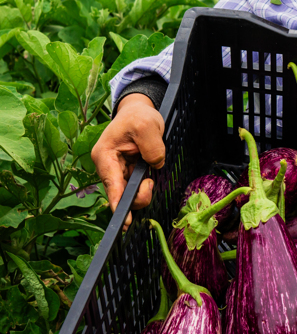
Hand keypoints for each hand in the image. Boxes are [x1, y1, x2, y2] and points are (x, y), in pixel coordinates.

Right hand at [91, 94, 164, 228]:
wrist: (138, 111)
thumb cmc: (138, 116)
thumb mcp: (147, 125)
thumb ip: (153, 147)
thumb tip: (156, 165)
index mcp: (104, 156)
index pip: (111, 185)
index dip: (118, 204)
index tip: (125, 221)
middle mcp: (107, 166)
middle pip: (120, 194)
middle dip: (137, 195)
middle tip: (150, 181)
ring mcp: (116, 171)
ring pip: (128, 193)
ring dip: (142, 191)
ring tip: (150, 176)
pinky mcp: (126, 172)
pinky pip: (134, 187)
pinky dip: (143, 186)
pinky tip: (148, 178)